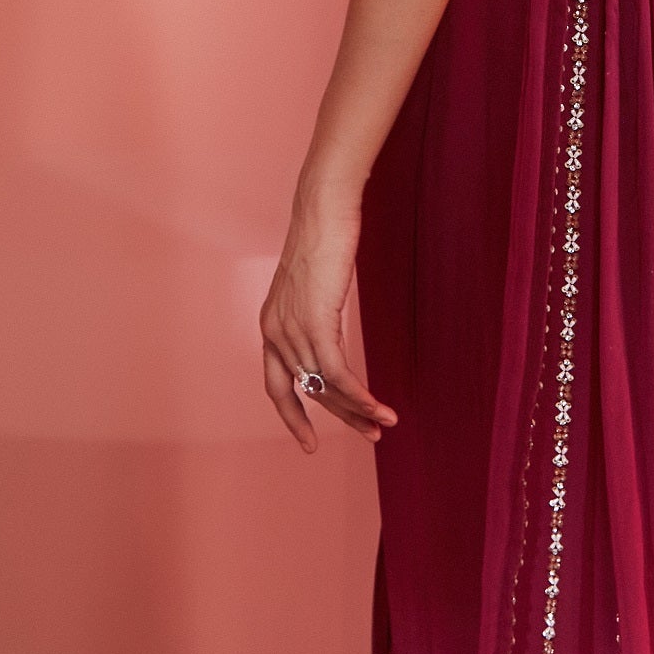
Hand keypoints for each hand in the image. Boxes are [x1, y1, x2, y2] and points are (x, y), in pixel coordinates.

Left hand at [259, 186, 396, 451]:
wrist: (324, 210)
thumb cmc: (324, 240)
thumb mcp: (313, 287)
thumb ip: (315, 317)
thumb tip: (330, 336)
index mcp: (269, 326)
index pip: (277, 387)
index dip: (293, 417)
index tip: (309, 443)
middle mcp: (274, 333)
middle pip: (306, 392)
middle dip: (339, 418)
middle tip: (368, 436)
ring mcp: (293, 330)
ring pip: (325, 388)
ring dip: (357, 412)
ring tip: (383, 426)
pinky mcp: (316, 324)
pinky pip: (337, 375)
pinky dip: (360, 397)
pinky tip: (379, 408)